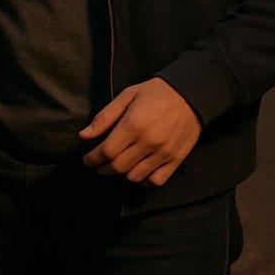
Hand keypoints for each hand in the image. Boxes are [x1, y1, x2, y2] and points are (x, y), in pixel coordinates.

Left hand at [78, 77, 201, 185]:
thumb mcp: (127, 96)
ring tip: (116, 167)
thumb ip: (104, 117)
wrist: (191, 94)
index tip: (87, 159)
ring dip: (121, 175)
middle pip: (118, 167)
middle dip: (103, 169)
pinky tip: (136, 173)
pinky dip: (143, 181)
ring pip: (134, 177)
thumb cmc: (155, 92)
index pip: (107, 152)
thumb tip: (83, 136)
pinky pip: (156, 181)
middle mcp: (148, 142)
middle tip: (98, 165)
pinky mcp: (176, 160)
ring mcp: (164, 153)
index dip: (93, 159)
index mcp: (133, 125)